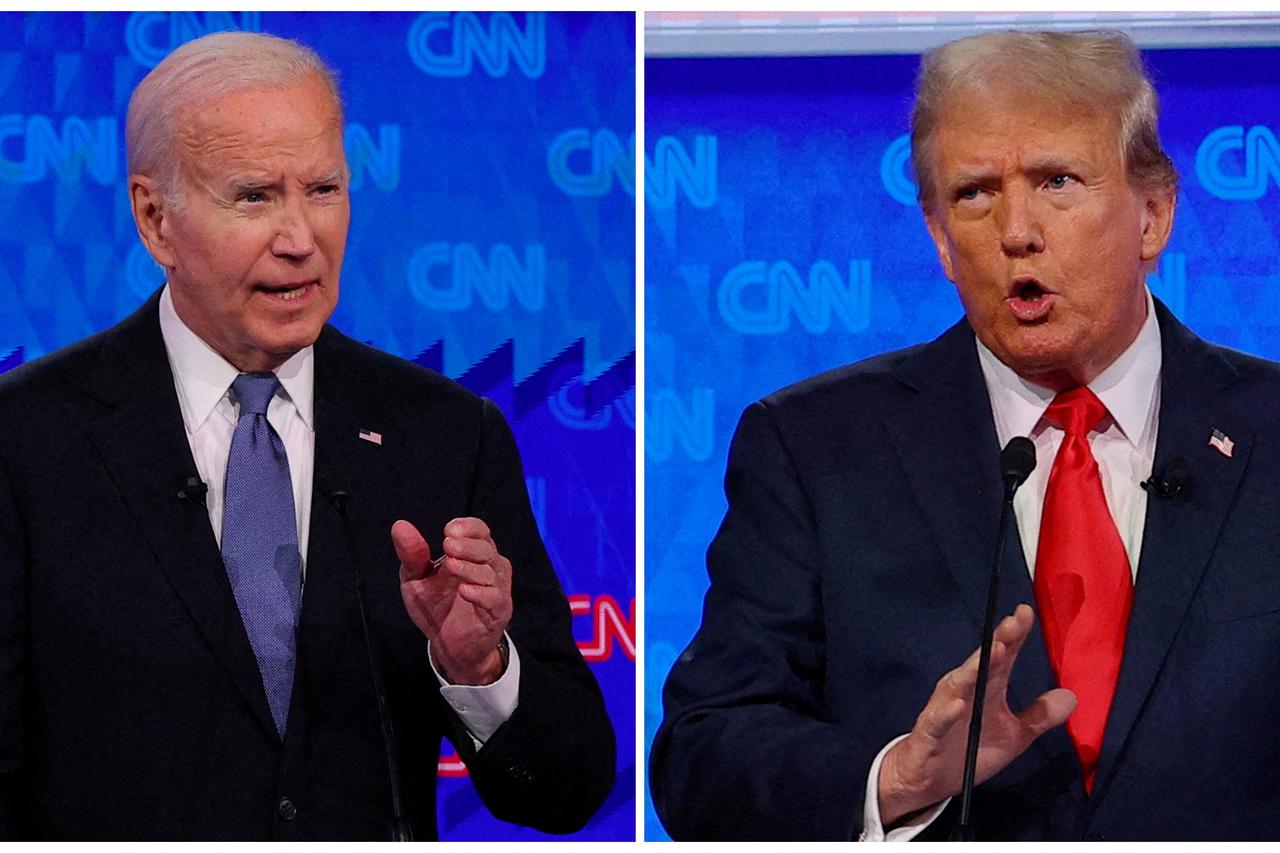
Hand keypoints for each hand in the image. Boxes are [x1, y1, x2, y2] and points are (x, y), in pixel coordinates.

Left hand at [392, 517, 512, 685]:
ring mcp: (497, 589)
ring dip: (470, 567)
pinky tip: (464, 591)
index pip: (480, 530)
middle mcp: (491, 567)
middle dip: (467, 545)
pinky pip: (494, 598)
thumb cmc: (436, 606)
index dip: (468, 527)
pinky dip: (480, 593)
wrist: (447, 646)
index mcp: (474, 553)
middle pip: (486, 548)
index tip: (448, 531)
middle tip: (447, 546)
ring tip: (451, 566)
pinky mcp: (498, 612)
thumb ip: (411, 554)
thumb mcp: (416, 579)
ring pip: (490, 572)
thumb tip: (399, 525)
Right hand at [877, 604, 1075, 825]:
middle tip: (1013, 623)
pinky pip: (937, 720)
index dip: (1014, 636)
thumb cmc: (969, 750)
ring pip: (958, 684)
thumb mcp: (1014, 736)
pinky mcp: (928, 733)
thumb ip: (1039, 716)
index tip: (1026, 612)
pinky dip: (947, 712)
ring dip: (975, 668)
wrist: (927, 781)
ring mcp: (944, 710)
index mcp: (986, 689)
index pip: (1002, 657)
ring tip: (995, 652)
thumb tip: (1072, 696)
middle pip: (981, 663)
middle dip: (997, 642)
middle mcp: (964, 692)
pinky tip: (959, 704)